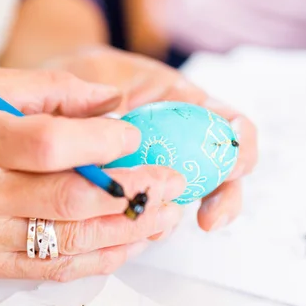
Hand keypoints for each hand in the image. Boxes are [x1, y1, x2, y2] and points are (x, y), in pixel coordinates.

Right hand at [0, 67, 185, 281]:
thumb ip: (48, 90)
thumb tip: (113, 103)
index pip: (47, 145)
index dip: (102, 142)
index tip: (136, 135)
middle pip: (68, 199)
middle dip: (133, 191)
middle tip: (172, 180)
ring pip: (69, 242)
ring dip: (128, 230)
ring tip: (165, 214)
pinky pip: (54, 269)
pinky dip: (99, 258)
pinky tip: (128, 242)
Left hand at [42, 46, 257, 233]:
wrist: (64, 97)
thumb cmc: (90, 78)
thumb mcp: (102, 74)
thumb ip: (113, 94)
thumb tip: (119, 116)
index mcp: (187, 104)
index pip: (231, 124)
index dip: (241, 145)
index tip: (234, 165)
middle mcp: (183, 138)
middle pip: (220, 172)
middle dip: (224, 198)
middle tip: (210, 220)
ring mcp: (162, 166)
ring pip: (184, 197)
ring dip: (178, 217)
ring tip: (159, 230)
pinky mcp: (136, 188)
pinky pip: (149, 207)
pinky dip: (143, 220)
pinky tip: (129, 229)